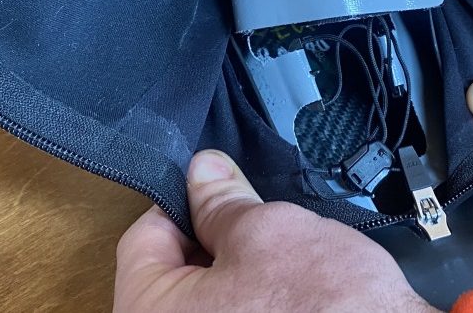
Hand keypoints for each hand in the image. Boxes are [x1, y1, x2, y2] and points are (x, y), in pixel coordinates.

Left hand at [115, 150, 432, 311]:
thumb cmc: (327, 307)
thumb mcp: (265, 232)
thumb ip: (221, 200)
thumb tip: (202, 172)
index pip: (145, 238)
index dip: (184, 200)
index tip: (215, 185)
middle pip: (175, 275)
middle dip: (215, 241)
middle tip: (257, 219)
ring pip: (213, 301)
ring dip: (242, 276)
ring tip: (284, 259)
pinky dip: (262, 306)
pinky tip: (297, 294)